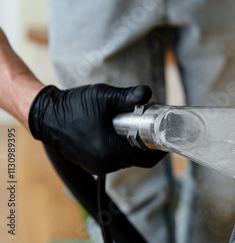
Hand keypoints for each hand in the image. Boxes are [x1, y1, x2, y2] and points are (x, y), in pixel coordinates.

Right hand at [29, 84, 165, 173]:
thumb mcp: (103, 96)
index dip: (159, 152)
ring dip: (130, 148)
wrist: (44, 114)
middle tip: (150, 128)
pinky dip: (117, 150)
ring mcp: (94, 166)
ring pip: (123, 161)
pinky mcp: (87, 164)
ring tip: (133, 129)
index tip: (166, 140)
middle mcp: (103, 163)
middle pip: (135, 160)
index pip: (145, 160)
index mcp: (109, 150)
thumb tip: (148, 93)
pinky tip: (117, 134)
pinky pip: (110, 160)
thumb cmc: (73, 106)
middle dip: (145, 146)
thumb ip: (128, 96)